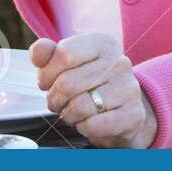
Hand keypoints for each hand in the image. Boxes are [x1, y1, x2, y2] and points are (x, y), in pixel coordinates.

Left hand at [30, 33, 157, 147]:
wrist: (123, 108)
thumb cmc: (89, 82)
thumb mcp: (68, 62)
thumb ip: (48, 53)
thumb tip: (38, 52)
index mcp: (103, 43)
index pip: (65, 54)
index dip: (46, 73)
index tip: (45, 83)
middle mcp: (120, 62)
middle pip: (68, 83)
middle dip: (54, 98)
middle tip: (57, 102)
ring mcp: (129, 89)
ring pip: (79, 107)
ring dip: (67, 114)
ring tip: (72, 112)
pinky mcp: (133, 115)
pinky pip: (94, 125)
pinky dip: (83, 127)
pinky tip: (86, 122)